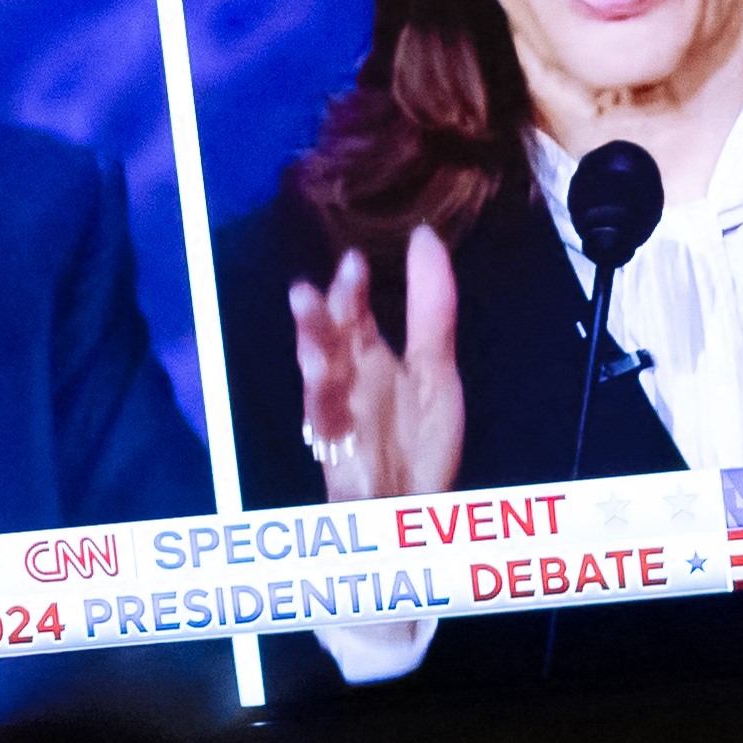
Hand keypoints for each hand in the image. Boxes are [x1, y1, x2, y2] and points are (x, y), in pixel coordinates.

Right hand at [285, 222, 462, 503]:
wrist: (415, 507)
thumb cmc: (417, 438)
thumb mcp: (434, 366)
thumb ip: (429, 306)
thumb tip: (425, 235)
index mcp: (365, 356)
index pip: (349, 313)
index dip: (348, 289)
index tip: (353, 261)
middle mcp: (345, 381)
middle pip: (324, 346)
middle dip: (316, 323)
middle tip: (309, 294)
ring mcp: (338, 420)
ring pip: (318, 388)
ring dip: (311, 368)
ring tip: (311, 352)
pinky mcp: (340, 458)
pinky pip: (329, 439)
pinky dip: (327, 422)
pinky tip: (325, 404)